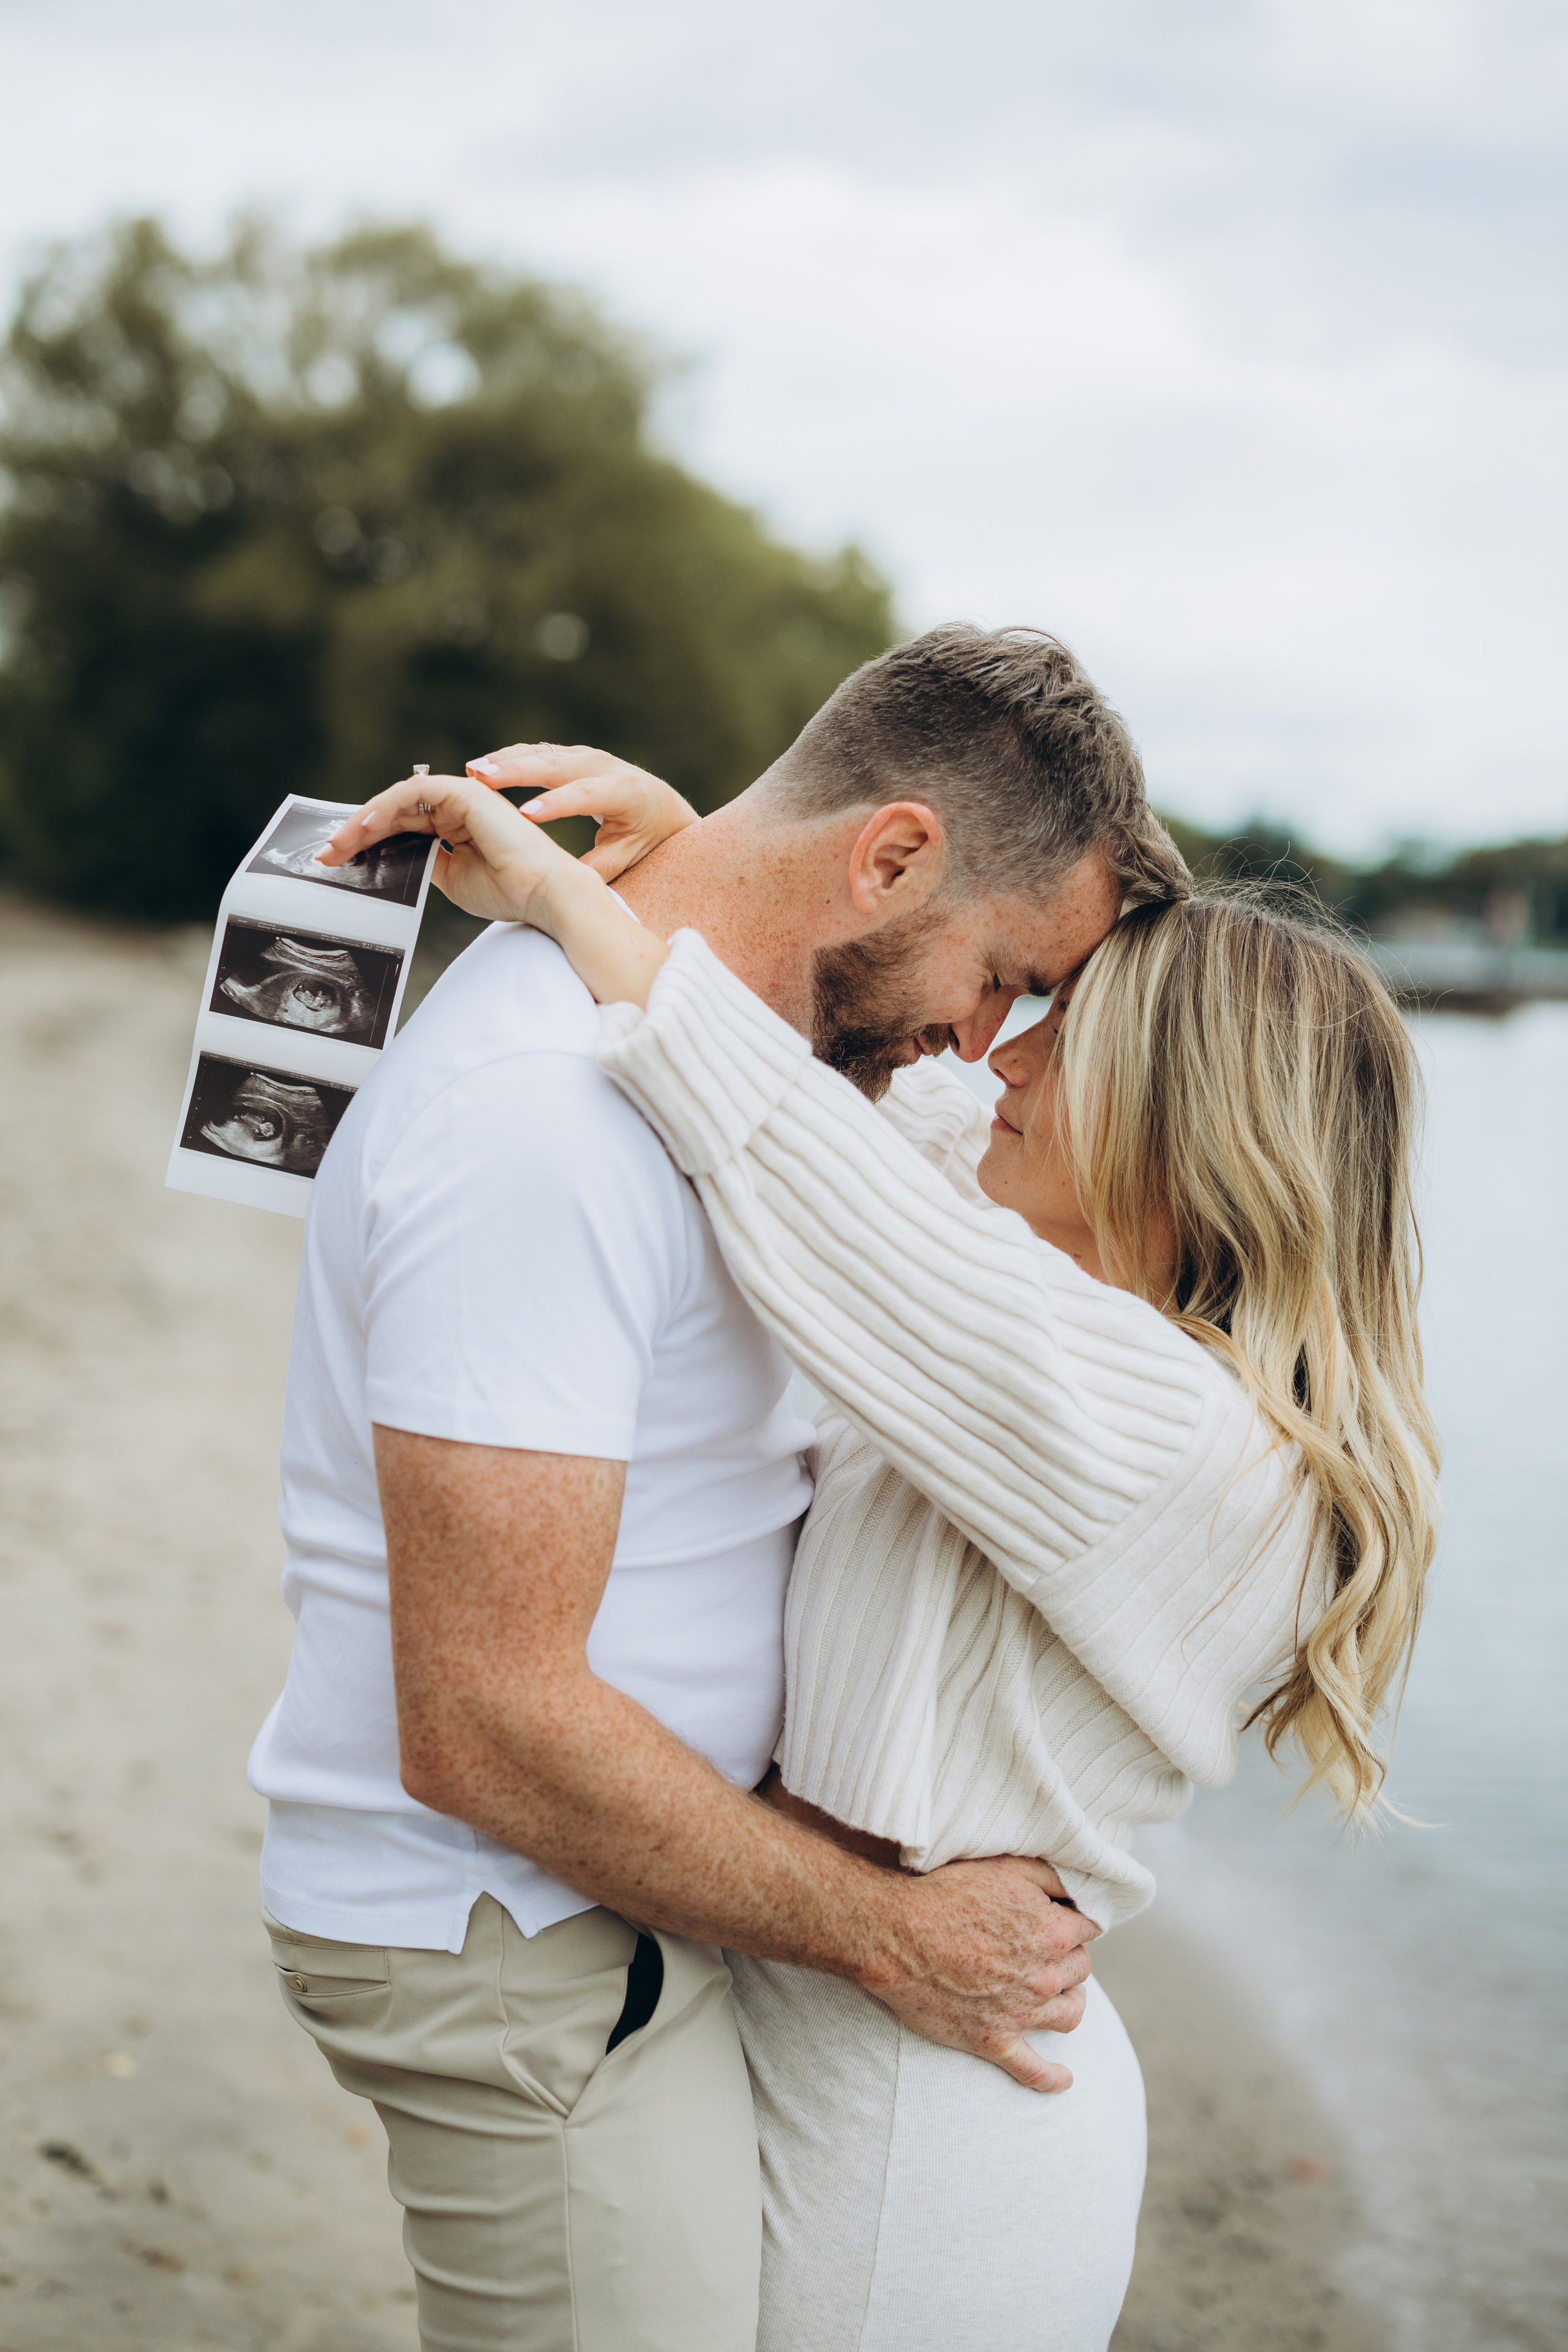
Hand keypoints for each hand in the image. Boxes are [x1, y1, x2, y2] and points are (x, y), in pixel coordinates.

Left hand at [318, 772, 588, 929]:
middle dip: (356, 832)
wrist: (543, 895)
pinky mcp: (466, 793)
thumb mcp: (451, 880)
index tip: (337, 860)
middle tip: (326, 853)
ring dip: (365, 820)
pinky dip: (388, 806)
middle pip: (395, 812)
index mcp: (456, 826)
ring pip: (399, 799)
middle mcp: (457, 808)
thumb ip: (424, 863)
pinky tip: (367, 827)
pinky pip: (415, 792)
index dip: (367, 841)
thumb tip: (394, 858)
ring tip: (340, 843)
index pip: (402, 826)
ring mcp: (462, 797)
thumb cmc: (508, 891)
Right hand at [465, 743, 699, 879]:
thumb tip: (571, 880)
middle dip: (517, 771)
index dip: (556, 804)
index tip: (524, 816)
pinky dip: (509, 759)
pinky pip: (536, 753)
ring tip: (471, 771)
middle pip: (556, 765)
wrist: (660, 806)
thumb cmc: (644, 838)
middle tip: (480, 777)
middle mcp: (603, 766)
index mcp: (623, 792)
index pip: (586, 794)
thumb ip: (601, 867)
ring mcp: (585, 756)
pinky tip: (481, 768)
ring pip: (541, 753)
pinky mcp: (570, 755)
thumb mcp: (628, 857)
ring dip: (505, 761)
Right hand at [864, 1854, 1097, 2092]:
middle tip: (1047, 1949)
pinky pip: (1033, 2070)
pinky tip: (1064, 2079)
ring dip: (1071, 2002)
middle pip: (1080, 1969)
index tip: (1058, 1918)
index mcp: (1054, 1933)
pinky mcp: (994, 2041)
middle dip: (1070, 1957)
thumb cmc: (948, 1893)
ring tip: (1061, 1995)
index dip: (1073, 1920)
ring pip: (1070, 2014)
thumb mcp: (1006, 1867)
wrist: (896, 1935)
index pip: (1088, 1929)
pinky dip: (1052, 2078)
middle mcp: (1046, 1977)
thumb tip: (1079, 1890)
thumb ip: (1052, 1876)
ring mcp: (1022, 2014)